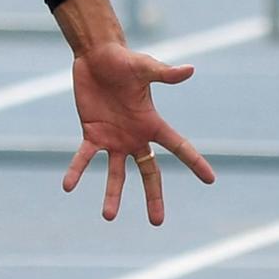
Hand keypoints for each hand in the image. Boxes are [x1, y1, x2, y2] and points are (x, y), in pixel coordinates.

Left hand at [63, 38, 214, 224]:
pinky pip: (84, 157)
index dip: (195, 162)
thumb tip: (190, 70)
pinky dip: (77, 170)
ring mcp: (114, 138)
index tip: (211, 179)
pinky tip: (68, 186)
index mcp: (152, 123)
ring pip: (116, 173)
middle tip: (157, 222)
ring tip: (108, 216)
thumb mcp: (145, 67)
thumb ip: (165, 74)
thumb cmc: (124, 60)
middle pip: (149, 172)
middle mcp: (136, 136)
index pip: (179, 146)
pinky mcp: (92, 133)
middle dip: (153, 196)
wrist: (96, 57)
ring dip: (112, 194)